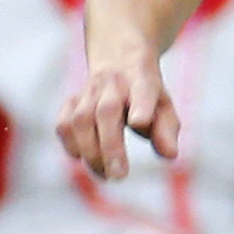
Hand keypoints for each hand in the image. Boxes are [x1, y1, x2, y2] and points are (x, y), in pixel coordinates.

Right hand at [56, 40, 178, 180]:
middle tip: (119, 175)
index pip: (142, 91)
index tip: (139, 123)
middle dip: (111, 146)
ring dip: (91, 152)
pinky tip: (84, 158)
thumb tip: (170, 154)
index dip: (140, 108)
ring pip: (81, 120)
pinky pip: (64, 125)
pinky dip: (71, 145)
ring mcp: (89, 91)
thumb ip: (166, 130)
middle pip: (107, 112)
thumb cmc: (146, 93)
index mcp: (142, 82)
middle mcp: (113, 84)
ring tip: (106, 174)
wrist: (118, 58)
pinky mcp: (71, 101)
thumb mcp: (164, 106)